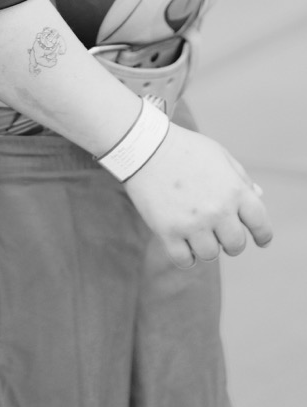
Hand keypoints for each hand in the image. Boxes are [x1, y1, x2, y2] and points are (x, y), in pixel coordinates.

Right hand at [125, 123, 272, 268]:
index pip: (261, 225)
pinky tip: (182, 242)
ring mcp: (192, 223)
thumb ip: (240, 177)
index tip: (259, 239)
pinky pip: (185, 260)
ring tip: (196, 232)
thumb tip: (258, 196)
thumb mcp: (218, 154)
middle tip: (218, 231)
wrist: (144, 145)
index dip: (263, 235)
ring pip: (210, 255)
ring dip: (205, 246)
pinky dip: (186, 255)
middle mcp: (217, 210)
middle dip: (230, 241)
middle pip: (236, 245)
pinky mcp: (168, 232)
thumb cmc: (184, 148)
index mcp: (234, 190)